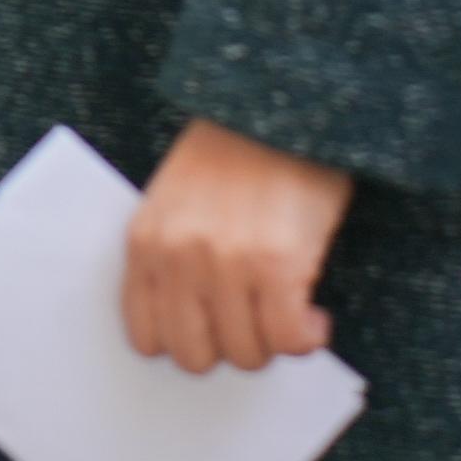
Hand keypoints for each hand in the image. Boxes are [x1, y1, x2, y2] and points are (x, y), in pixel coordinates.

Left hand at [119, 118, 355, 374]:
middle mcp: (178, 258)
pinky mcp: (277, 264)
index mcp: (145, 244)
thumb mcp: (176, 203)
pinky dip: (308, 338)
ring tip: (289, 312)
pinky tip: (316, 315)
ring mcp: (225, 263)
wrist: (279, 103)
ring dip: (274, 343)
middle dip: (231, 350)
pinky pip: (290, 339)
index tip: (217, 335)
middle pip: (196, 356)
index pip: (147, 338)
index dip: (189, 345)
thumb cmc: (234, 155)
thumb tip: (198, 329)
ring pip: (247, 354)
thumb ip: (174, 261)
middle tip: (258, 326)